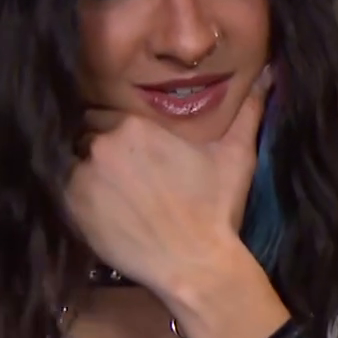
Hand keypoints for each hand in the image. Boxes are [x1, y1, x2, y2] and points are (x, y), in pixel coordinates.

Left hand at [65, 70, 271, 298]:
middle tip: (128, 170)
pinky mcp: (72, 207)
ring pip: (78, 162)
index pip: (110, 111)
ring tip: (117, 192)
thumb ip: (248, 109)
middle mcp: (102, 144)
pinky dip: (84, 197)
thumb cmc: (216, 209)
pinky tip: (109, 210)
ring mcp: (83, 177)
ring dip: (92, 171)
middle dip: (106, 147)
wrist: (194, 265)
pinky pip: (68, 190)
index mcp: (135, 123)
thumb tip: (269, 73)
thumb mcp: (236, 155)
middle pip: (91, 134)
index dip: (121, 127)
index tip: (135, 145)